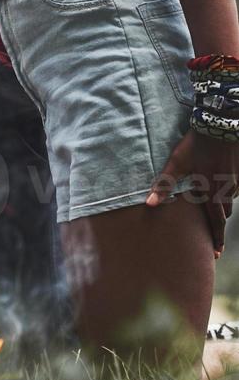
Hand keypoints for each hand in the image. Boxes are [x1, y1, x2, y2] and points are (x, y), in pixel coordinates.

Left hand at [147, 130, 237, 253]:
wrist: (220, 126)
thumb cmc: (196, 146)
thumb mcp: (176, 164)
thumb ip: (164, 185)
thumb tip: (149, 204)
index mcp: (211, 192)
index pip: (215, 221)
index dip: (215, 238)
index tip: (216, 253)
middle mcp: (226, 190)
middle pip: (224, 215)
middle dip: (218, 229)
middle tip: (214, 243)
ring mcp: (235, 182)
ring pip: (229, 202)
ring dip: (222, 212)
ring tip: (214, 219)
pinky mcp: (237, 173)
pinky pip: (232, 190)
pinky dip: (226, 196)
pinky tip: (219, 194)